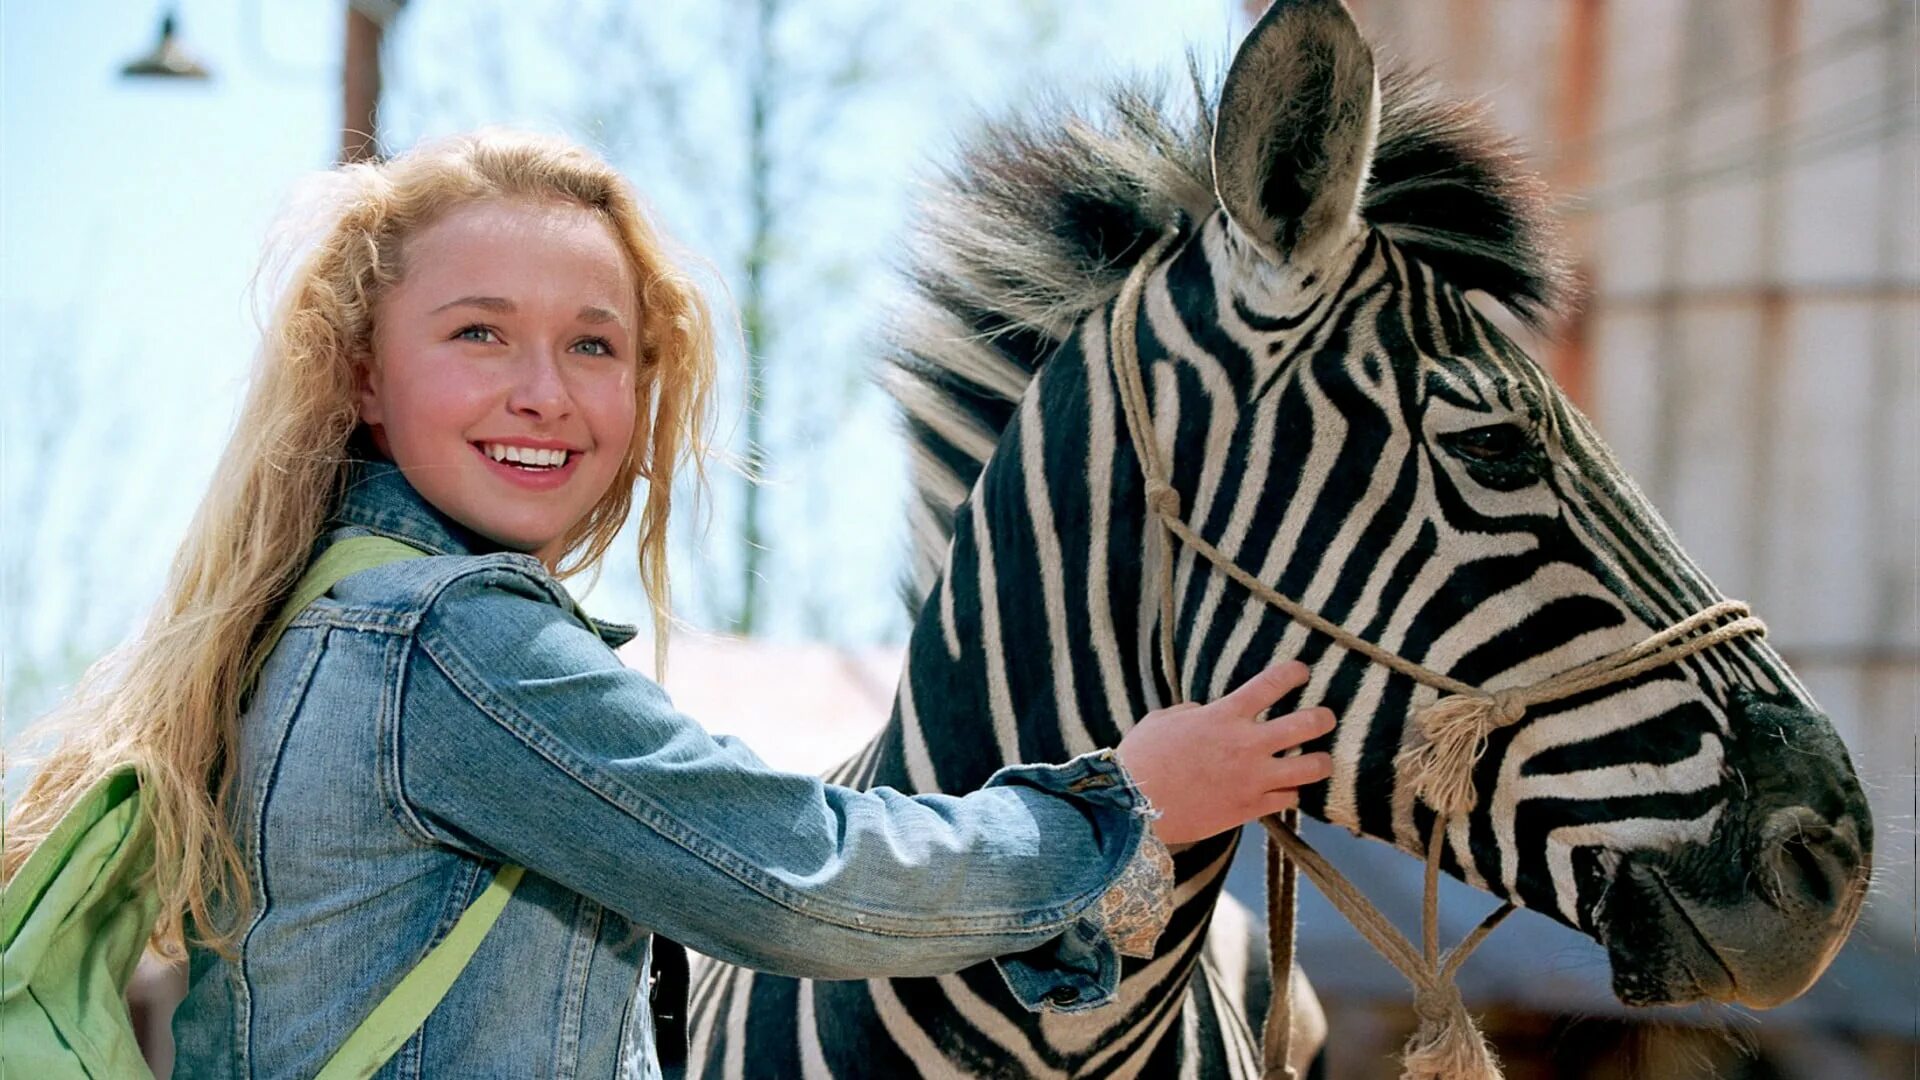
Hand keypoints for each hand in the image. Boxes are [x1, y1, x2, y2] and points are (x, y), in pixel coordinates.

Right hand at [1113, 661, 1333, 845]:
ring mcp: (1252, 778)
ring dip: (1321, 762)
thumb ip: (1194, 713)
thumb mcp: (1164, 720)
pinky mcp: (1250, 808)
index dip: (1293, 673)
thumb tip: (1207, 712)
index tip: (1302, 671)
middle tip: (1326, 718)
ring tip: (1321, 761)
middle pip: (1306, 724)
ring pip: (1311, 768)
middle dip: (1323, 718)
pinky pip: (1288, 799)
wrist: (1133, 805)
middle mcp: (1246, 744)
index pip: (1271, 684)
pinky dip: (1290, 793)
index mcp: (1224, 715)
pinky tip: (1287, 789)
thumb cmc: (1142, 758)